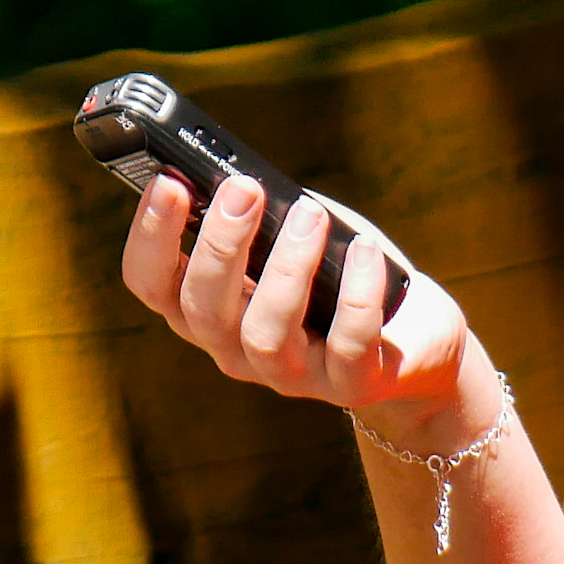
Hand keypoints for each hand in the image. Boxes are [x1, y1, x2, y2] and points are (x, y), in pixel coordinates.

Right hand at [120, 173, 471, 434]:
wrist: (413, 338)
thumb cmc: (338, 272)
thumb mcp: (291, 235)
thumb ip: (264, 213)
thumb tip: (244, 178)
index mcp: (207, 309)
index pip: (151, 284)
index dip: (150, 238)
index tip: (168, 184)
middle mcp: (235, 349)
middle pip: (202, 310)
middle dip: (218, 245)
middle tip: (243, 189)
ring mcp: (290, 375)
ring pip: (265, 332)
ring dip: (286, 267)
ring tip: (311, 215)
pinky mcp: (350, 385)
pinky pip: (348, 343)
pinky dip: (356, 292)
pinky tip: (365, 249)